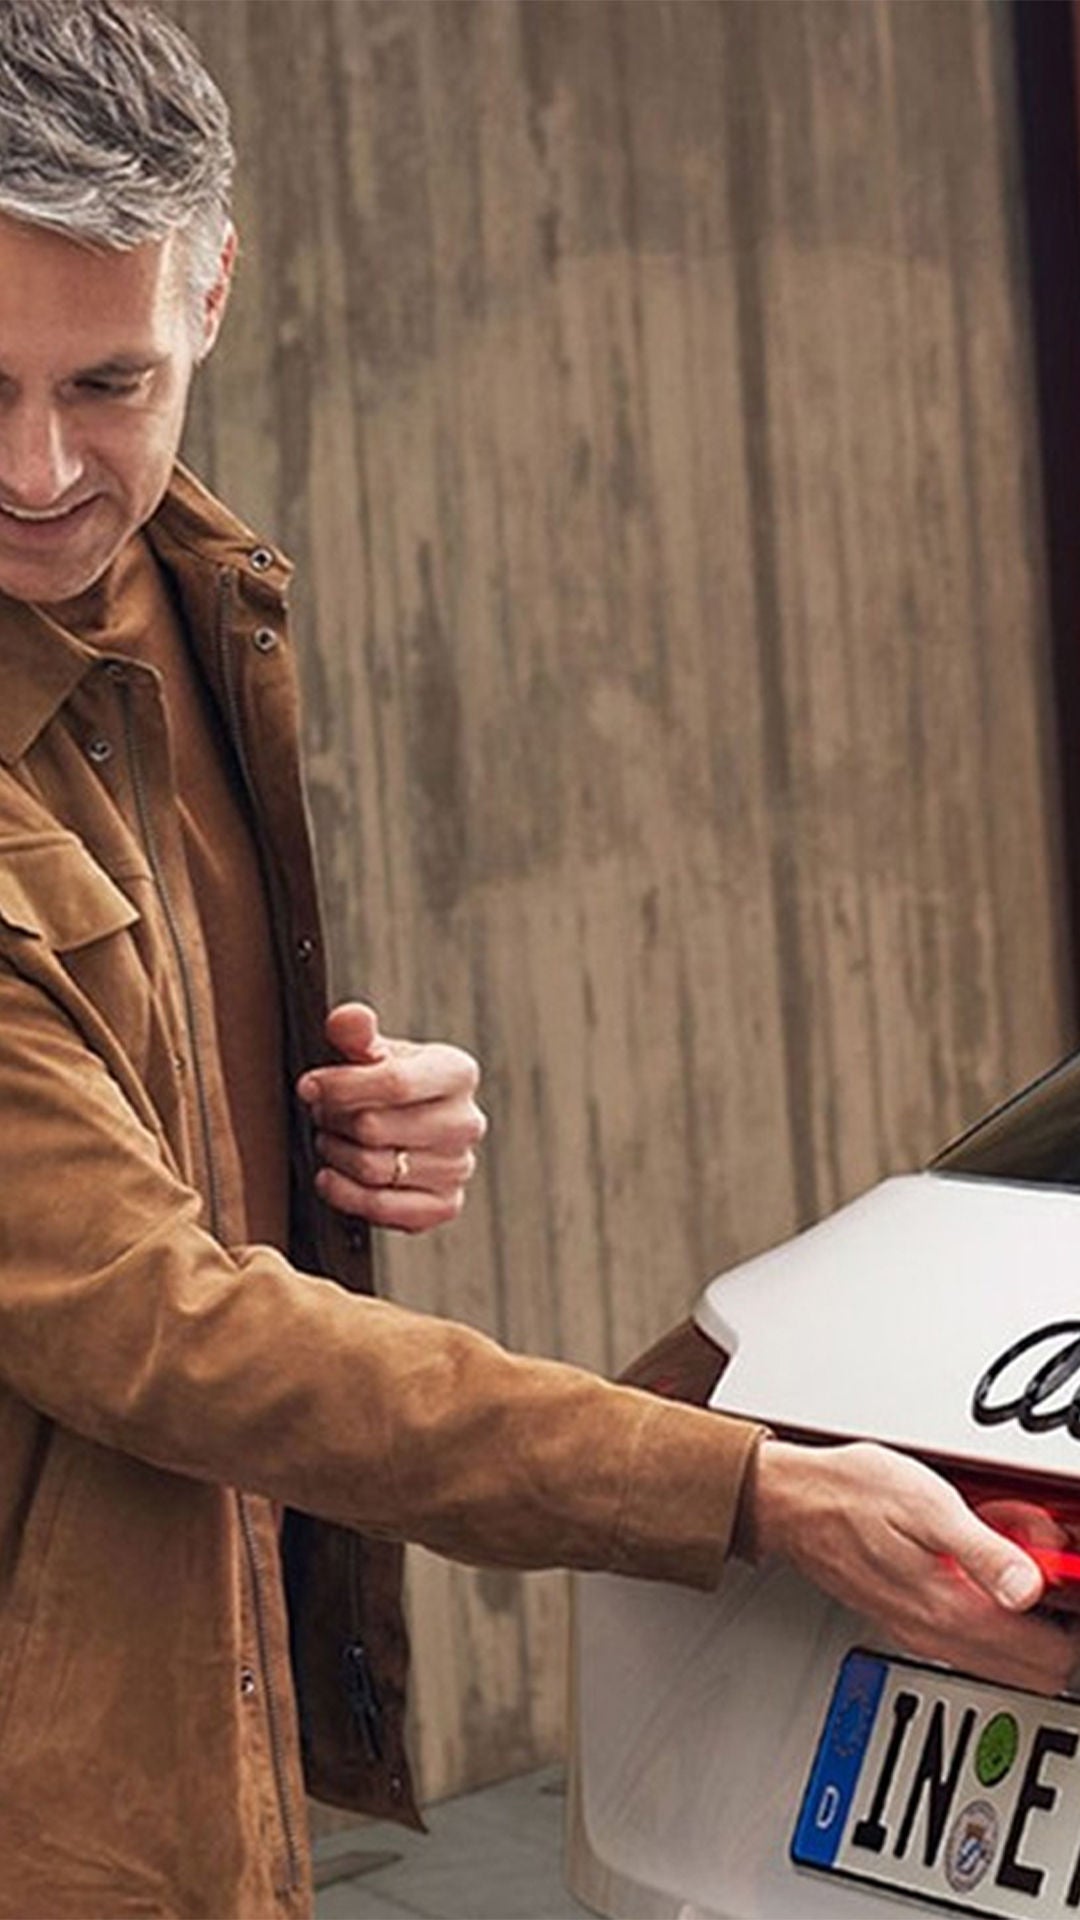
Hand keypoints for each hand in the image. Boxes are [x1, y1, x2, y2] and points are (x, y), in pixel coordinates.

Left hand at [296, 1002, 485, 1232]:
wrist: (412, 1123)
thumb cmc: (389, 1083)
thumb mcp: (373, 1051)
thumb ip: (356, 1033)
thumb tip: (348, 1020)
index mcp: (457, 1072)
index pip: (394, 1082)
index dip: (341, 1086)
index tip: (308, 1086)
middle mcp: (467, 1122)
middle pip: (374, 1128)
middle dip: (334, 1121)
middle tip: (322, 1115)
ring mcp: (459, 1167)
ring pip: (372, 1169)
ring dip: (336, 1155)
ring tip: (331, 1140)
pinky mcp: (446, 1204)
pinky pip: (383, 1208)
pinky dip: (346, 1195)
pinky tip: (331, 1177)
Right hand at [748, 1439, 1079, 1694]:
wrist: (793, 1503)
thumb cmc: (852, 1494)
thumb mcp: (928, 1504)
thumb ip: (985, 1551)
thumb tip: (1032, 1588)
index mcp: (952, 1609)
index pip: (1050, 1653)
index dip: (1069, 1611)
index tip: (1058, 1568)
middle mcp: (939, 1635)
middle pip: (1036, 1668)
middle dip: (1053, 1621)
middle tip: (1036, 1564)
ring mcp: (924, 1635)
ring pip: (1006, 1659)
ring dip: (1022, 1618)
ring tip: (1005, 1557)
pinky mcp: (911, 1624)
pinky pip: (973, 1640)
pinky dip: (990, 1612)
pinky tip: (974, 1565)